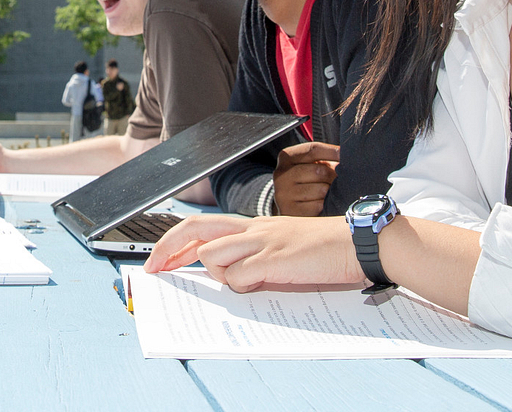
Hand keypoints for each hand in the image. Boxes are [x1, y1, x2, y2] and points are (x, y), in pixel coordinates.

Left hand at [142, 214, 360, 293]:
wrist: (358, 243)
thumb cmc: (326, 250)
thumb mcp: (283, 247)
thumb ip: (255, 256)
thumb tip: (230, 276)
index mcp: (254, 224)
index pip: (204, 225)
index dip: (175, 241)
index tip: (160, 258)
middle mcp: (253, 228)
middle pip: (195, 228)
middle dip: (167, 247)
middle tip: (154, 268)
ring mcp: (262, 242)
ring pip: (212, 254)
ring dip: (216, 273)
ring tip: (243, 281)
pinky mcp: (273, 259)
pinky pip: (238, 275)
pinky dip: (240, 285)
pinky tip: (260, 285)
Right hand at [273, 142, 339, 216]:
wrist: (287, 204)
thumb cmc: (303, 180)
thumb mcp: (308, 164)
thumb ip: (323, 157)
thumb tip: (345, 155)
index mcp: (286, 157)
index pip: (313, 150)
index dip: (332, 151)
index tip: (344, 154)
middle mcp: (281, 174)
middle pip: (319, 170)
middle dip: (332, 175)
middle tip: (335, 180)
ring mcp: (283, 193)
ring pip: (321, 189)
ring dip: (329, 192)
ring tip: (327, 192)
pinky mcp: (290, 210)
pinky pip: (318, 206)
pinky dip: (324, 205)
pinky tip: (321, 204)